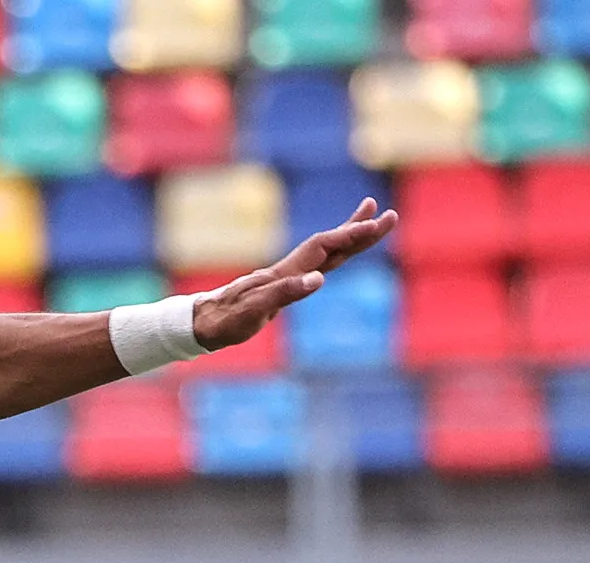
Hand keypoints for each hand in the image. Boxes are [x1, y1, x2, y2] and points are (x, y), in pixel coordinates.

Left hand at [190, 200, 397, 350]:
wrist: (200, 323)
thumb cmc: (225, 321)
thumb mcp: (253, 313)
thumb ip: (285, 294)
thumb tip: (319, 279)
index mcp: (285, 274)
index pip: (325, 248)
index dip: (351, 235)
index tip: (376, 223)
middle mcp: (289, 269)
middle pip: (330, 244)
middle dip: (360, 230)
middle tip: (389, 213)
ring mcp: (286, 276)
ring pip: (325, 251)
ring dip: (349, 235)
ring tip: (371, 215)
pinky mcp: (283, 286)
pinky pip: (315, 265)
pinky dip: (333, 253)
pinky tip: (340, 248)